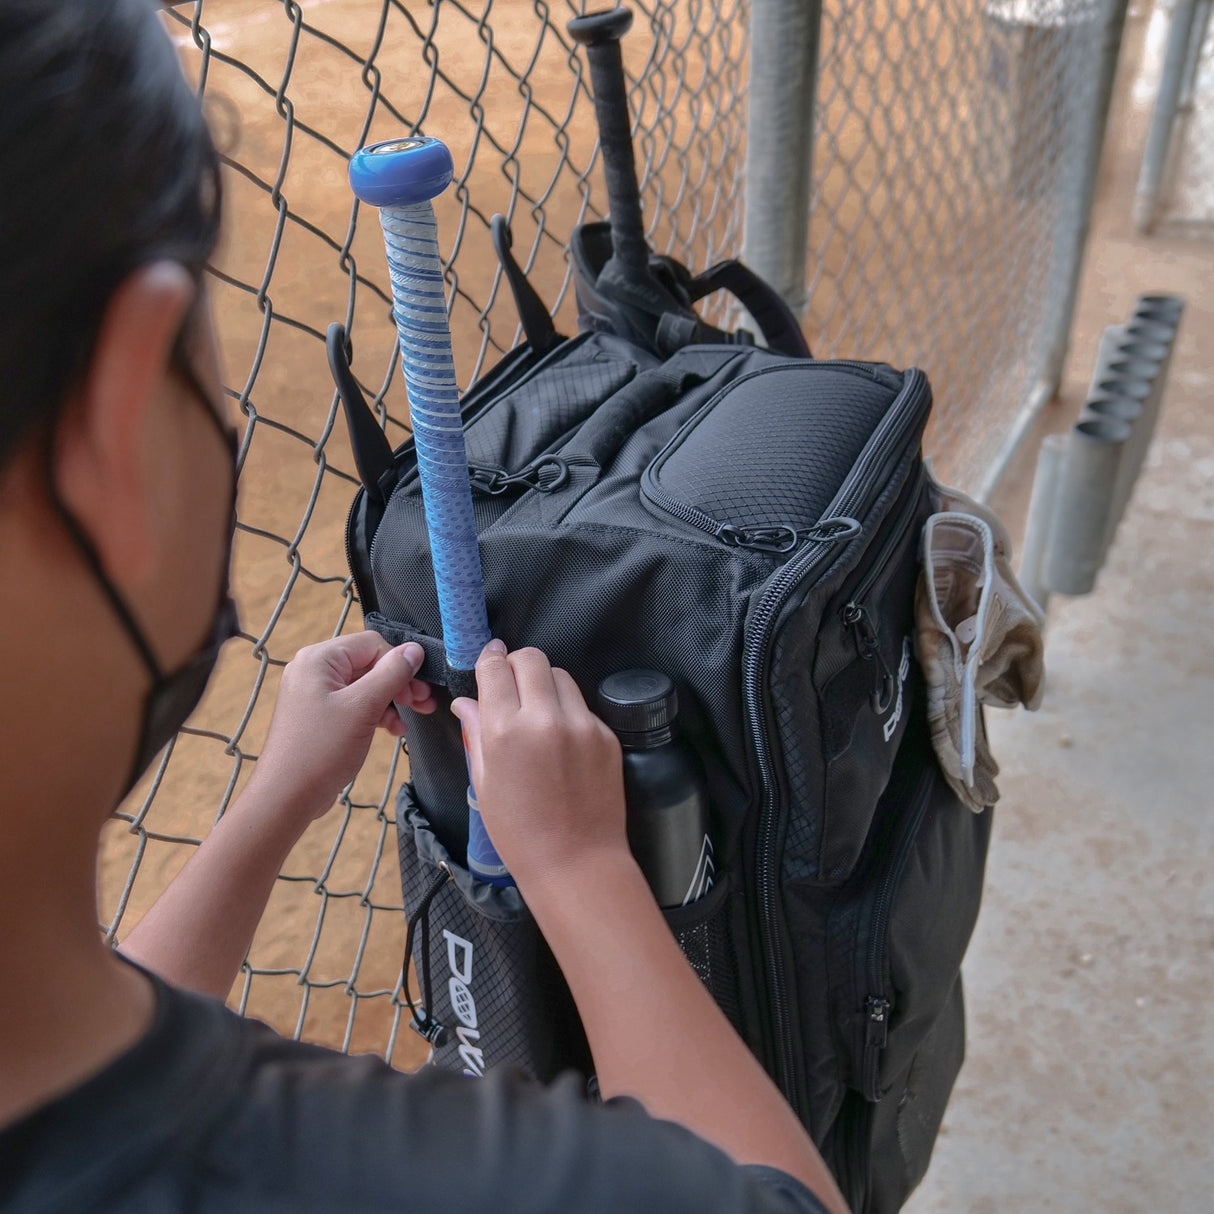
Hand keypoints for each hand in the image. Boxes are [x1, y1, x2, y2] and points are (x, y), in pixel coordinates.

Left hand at [251, 631, 435, 819]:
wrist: (286, 797)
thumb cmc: (321, 749)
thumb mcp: (363, 707)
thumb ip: (392, 674)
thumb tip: (415, 649)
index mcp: (319, 659)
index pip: (372, 645)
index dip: (399, 664)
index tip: (418, 691)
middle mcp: (315, 670)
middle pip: (370, 664)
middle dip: (400, 683)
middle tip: (424, 703)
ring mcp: (316, 694)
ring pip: (365, 686)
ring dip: (392, 700)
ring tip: (414, 717)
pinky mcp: (320, 716)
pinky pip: (355, 704)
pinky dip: (376, 714)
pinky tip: (394, 730)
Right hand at [451, 642, 628, 889]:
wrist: (577, 863)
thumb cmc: (520, 833)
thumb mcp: (484, 783)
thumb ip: (476, 733)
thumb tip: (466, 702)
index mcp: (507, 731)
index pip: (496, 668)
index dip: (489, 659)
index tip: (488, 660)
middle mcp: (546, 719)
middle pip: (533, 658)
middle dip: (517, 664)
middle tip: (510, 684)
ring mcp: (582, 725)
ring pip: (561, 676)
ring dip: (544, 684)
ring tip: (536, 712)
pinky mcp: (606, 736)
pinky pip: (582, 706)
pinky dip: (567, 711)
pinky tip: (560, 740)